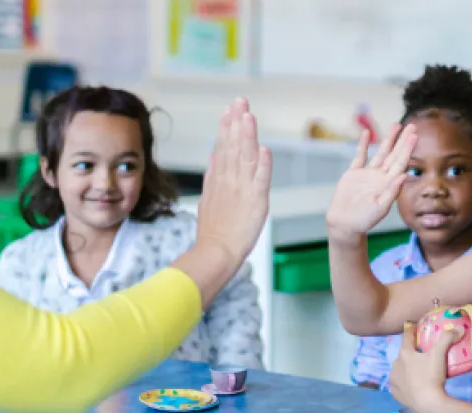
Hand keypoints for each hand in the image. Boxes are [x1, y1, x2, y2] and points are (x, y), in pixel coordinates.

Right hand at [196, 98, 271, 264]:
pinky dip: (263, 164)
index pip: (224, 147)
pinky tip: (264, 149)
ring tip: (248, 116)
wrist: (216, 252)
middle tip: (240, 100)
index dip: (227, 127)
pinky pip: (260, 180)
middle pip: (233, 146)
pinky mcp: (256, 201)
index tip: (229, 109)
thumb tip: (213, 155)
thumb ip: (212, 176)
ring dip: (247, 136)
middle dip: (237, 122)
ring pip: (245, 157)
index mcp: (219, 179)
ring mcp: (242, 189)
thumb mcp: (207, 199)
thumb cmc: (214, 231)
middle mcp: (230, 180)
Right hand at [326, 124, 416, 243]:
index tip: (414, 135)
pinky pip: (360, 157)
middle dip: (402, 140)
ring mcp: (367, 174)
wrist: (345, 224)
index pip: (401, 162)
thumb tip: (404, 175)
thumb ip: (392, 191)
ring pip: (380, 152)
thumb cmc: (364, 220)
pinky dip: (363, 145)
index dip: (407, 149)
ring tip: (395, 125)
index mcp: (388, 184)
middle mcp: (380, 177)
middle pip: (394, 154)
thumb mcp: (380, 207)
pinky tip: (367, 134)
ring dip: (388, 139)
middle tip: (411, 125)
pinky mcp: (354, 174)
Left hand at [390, 322, 463, 412]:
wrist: (428, 404)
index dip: (412, 330)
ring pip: (400, 369)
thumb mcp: (439, 355)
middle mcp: (395, 364)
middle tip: (423, 354)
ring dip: (407, 368)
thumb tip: (458, 328)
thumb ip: (447, 339)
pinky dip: (405, 383)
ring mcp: (393, 379)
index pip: (406, 336)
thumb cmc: (432, 376)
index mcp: (404, 353)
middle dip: (411, 353)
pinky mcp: (395, 393)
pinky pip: (399, 384)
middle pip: (403, 354)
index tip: (416, 328)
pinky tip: (413, 385)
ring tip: (419, 372)